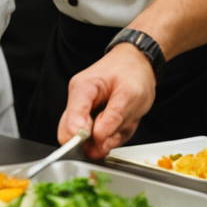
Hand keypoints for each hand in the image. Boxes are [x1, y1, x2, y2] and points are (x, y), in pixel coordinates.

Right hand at [58, 43, 156, 157]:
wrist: (137, 64)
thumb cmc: (133, 73)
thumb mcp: (130, 95)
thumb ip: (113, 118)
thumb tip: (97, 139)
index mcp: (82, 89)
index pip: (70, 124)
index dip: (84, 138)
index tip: (102, 139)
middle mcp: (77, 101)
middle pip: (70, 135)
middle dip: (95, 142)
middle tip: (116, 133)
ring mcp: (82, 111)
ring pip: (85, 141)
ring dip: (106, 140)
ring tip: (122, 124)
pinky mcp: (90, 119)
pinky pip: (96, 140)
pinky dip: (110, 138)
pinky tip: (120, 125)